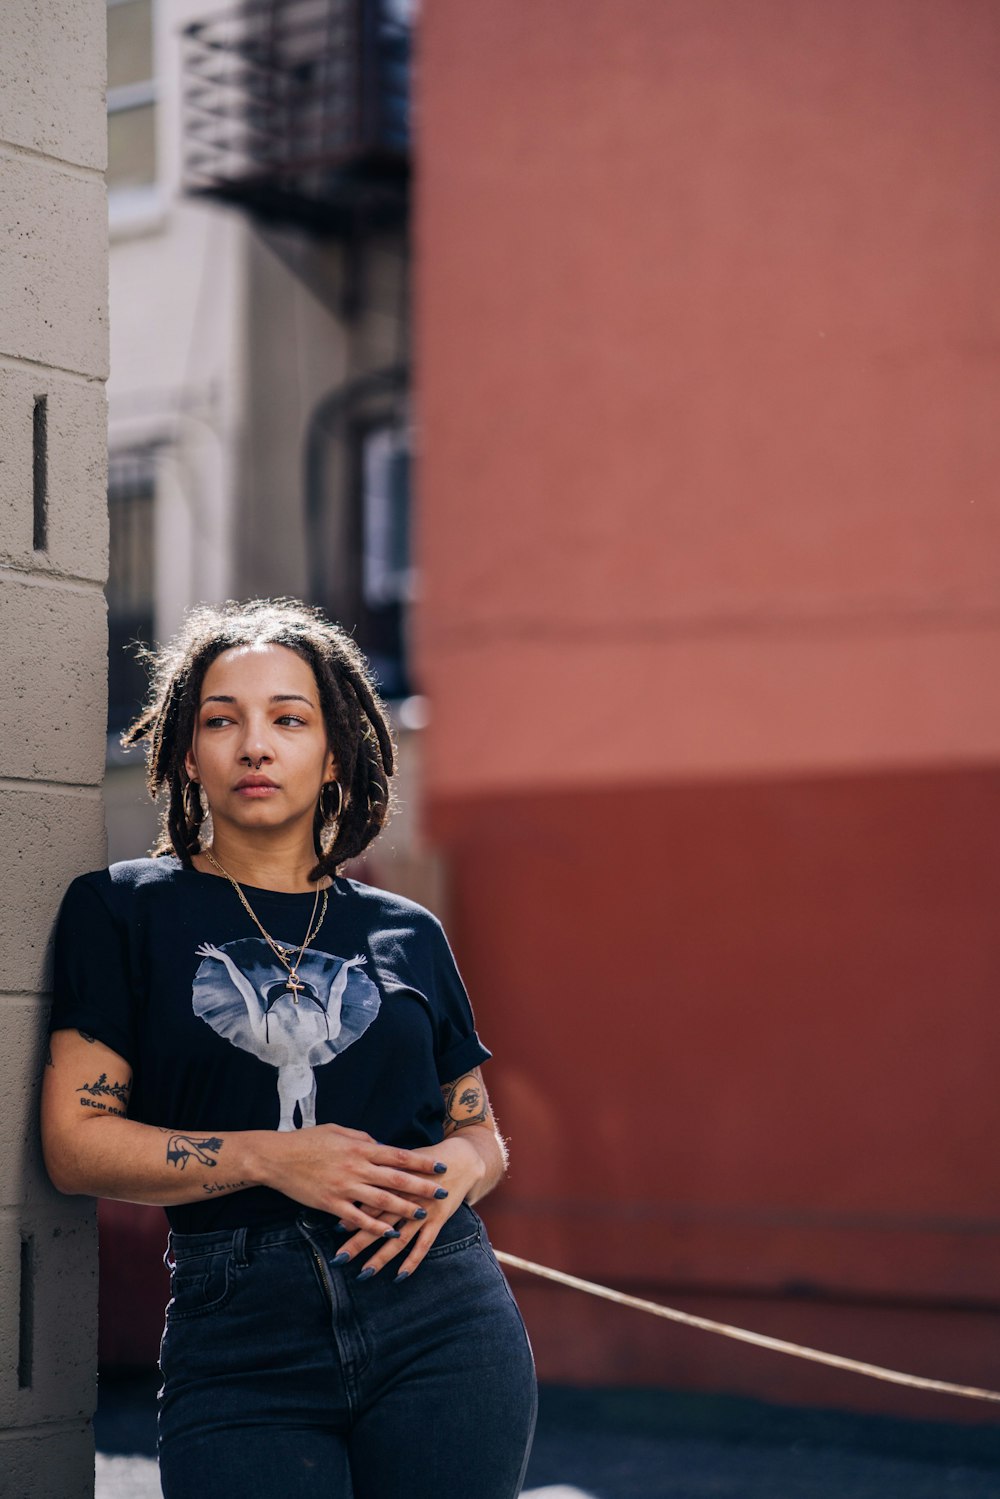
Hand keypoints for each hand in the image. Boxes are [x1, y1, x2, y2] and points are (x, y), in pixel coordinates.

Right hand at [253, 1123, 449, 1235]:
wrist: (277, 1157)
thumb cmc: (308, 1140)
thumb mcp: (339, 1130)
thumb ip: (363, 1138)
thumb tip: (381, 1144)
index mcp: (360, 1147)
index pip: (399, 1155)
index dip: (422, 1162)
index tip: (440, 1167)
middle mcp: (357, 1166)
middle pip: (396, 1178)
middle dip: (421, 1187)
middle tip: (442, 1193)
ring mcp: (344, 1186)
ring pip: (381, 1200)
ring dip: (403, 1208)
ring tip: (421, 1214)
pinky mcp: (331, 1204)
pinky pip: (358, 1218)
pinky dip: (375, 1227)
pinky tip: (390, 1233)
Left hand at [334, 1134, 485, 1278]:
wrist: (461, 1159)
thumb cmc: (425, 1160)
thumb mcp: (401, 1160)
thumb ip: (379, 1169)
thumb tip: (354, 1177)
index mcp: (395, 1181)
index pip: (368, 1201)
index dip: (352, 1214)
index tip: (334, 1229)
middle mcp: (407, 1198)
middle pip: (378, 1223)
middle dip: (358, 1242)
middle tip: (339, 1259)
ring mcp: (423, 1211)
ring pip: (398, 1239)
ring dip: (381, 1257)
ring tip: (364, 1273)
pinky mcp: (438, 1220)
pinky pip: (424, 1244)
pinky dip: (412, 1260)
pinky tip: (399, 1276)